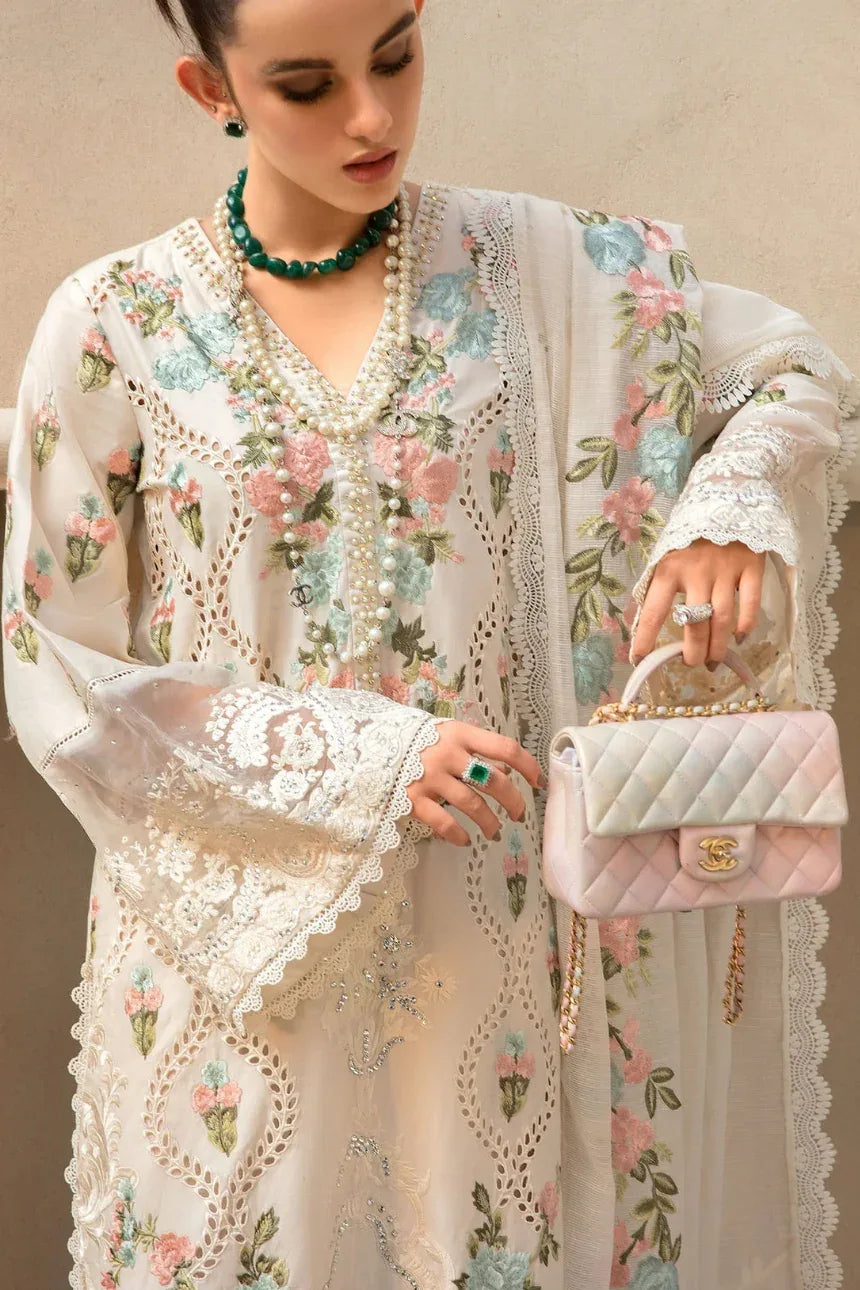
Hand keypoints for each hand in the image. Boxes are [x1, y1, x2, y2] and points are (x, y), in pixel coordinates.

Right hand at [407, 720, 544, 846]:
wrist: (371, 742)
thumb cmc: (418, 740)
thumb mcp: (448, 735)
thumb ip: (475, 750)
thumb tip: (505, 771)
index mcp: (460, 735)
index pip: (505, 748)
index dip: (527, 766)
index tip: (538, 783)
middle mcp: (448, 754)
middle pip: (494, 781)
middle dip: (513, 802)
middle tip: (519, 815)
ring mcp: (430, 777)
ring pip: (472, 805)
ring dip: (489, 823)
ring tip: (495, 832)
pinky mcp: (413, 798)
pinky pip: (442, 822)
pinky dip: (457, 834)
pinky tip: (465, 841)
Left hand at [630, 538, 765, 668]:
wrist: (726, 500)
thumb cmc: (690, 537)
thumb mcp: (666, 556)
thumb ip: (658, 587)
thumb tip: (642, 624)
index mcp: (668, 570)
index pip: (654, 612)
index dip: (646, 639)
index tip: (639, 660)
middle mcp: (697, 572)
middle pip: (695, 623)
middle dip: (692, 651)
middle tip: (691, 663)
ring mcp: (726, 570)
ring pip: (722, 619)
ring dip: (718, 646)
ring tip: (713, 661)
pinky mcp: (751, 567)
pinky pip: (750, 604)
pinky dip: (746, 625)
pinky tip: (739, 637)